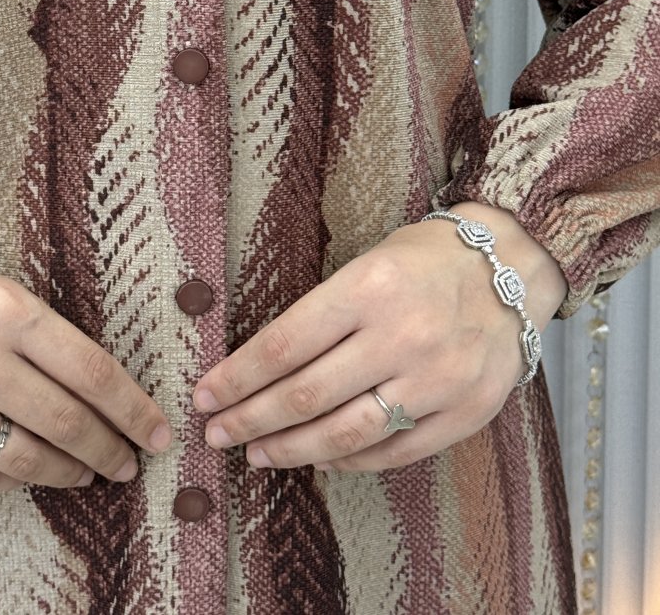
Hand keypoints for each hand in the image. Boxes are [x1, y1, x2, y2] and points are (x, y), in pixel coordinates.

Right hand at [0, 228, 172, 492]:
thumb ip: (44, 339)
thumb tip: (103, 396)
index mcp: (7, 309)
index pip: (92, 371)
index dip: (134, 410)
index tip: (159, 432)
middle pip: (66, 423)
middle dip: (109, 450)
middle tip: (129, 463)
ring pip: (26, 460)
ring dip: (67, 472)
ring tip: (86, 472)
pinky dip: (11, 479)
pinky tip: (26, 469)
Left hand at [191, 203, 566, 473]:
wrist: (512, 266)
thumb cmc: (426, 258)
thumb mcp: (368, 261)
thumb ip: (324, 312)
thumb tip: (263, 364)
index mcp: (370, 288)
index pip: (285, 343)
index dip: (239, 376)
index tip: (206, 394)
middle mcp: (402, 337)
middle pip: (307, 395)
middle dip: (251, 419)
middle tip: (217, 432)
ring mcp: (436, 380)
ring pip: (346, 433)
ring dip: (292, 449)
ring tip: (257, 453)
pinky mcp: (464, 413)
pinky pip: (393, 451)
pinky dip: (349, 461)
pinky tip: (319, 459)